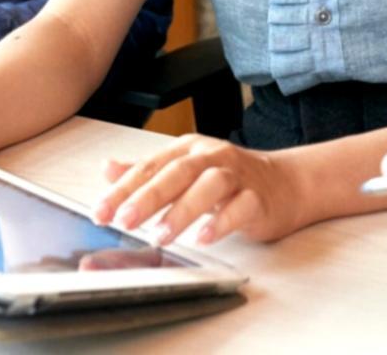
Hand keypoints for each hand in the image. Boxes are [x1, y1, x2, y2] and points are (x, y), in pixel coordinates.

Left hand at [92, 135, 307, 245]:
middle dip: (148, 197)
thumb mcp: (184, 170)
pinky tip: (204, 237)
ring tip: (160, 235)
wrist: (284, 183)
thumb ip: (147, 171)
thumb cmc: (230, 179)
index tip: (101, 211)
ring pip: (208, 186)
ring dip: (182, 210)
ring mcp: (237, 175)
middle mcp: (211, 157)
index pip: (150, 167)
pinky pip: (240, 207)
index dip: (123, 189)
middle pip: (176, 172)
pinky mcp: (258, 197)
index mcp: (188, 150)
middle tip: (124, 220)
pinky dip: (221, 222)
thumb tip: (107, 168)